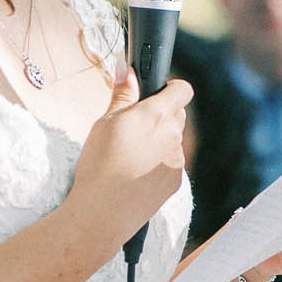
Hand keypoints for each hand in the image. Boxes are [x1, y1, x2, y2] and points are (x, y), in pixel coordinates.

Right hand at [71, 74, 191, 241]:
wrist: (102, 212)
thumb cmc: (99, 164)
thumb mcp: (104, 122)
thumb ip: (122, 94)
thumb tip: (127, 69)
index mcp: (157, 115)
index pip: (182, 89)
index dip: (170, 88)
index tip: (156, 92)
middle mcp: (173, 136)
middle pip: (177, 115)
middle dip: (161, 115)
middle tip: (134, 125)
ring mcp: (177, 160)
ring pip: (174, 140)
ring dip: (160, 140)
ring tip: (130, 154)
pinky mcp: (175, 182)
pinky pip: (171, 163)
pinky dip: (159, 163)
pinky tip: (136, 173)